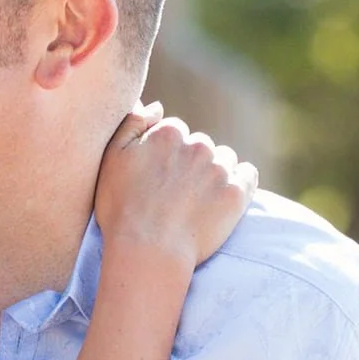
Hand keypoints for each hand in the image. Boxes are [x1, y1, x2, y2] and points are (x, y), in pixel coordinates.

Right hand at [92, 104, 255, 267]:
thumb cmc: (122, 211)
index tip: (159, 179)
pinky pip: (248, 175)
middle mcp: (197, 145)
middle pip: (200, 146)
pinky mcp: (237, 192)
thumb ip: (132, 124)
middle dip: (192, 164)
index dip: (166, 156)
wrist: (148, 252)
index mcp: (167, 133)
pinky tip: (222, 201)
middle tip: (176, 195)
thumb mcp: (110, 160)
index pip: (174, 132)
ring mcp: (219, 168)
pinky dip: (239, 184)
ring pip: (224, 159)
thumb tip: (157, 106)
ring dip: (215, 174)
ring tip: (197, 202)